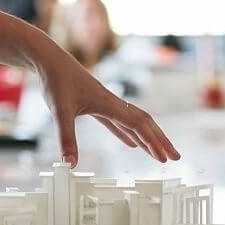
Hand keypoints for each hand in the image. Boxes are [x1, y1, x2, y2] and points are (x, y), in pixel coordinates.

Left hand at [35, 48, 180, 165]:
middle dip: (161, 141)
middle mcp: (113, 103)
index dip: (153, 142)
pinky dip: (127, 134)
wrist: (50, 60)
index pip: (139, 125)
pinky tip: (132, 144)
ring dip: (148, 138)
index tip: (164, 158)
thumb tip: (70, 164)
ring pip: (134, 123)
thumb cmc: (56, 80)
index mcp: (110, 104)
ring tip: (159, 153)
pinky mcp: (96, 105)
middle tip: (175, 157)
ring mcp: (106, 104)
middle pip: (144, 123)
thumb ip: (66, 138)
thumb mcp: (60, 111)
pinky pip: (118, 123)